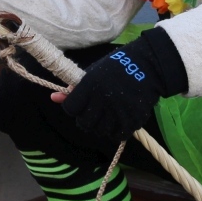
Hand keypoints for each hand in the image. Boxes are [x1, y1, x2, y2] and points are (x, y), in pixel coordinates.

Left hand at [60, 31, 186, 145]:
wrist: (148, 65)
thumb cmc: (116, 67)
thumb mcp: (92, 73)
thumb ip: (74, 88)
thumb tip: (54, 98)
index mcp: (90, 85)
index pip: (70, 109)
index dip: (73, 108)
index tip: (80, 105)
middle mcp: (102, 100)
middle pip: (84, 124)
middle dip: (86, 120)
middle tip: (94, 113)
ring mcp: (118, 111)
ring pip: (100, 131)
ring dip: (102, 126)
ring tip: (108, 116)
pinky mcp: (132, 119)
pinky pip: (118, 135)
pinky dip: (117, 131)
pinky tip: (119, 121)